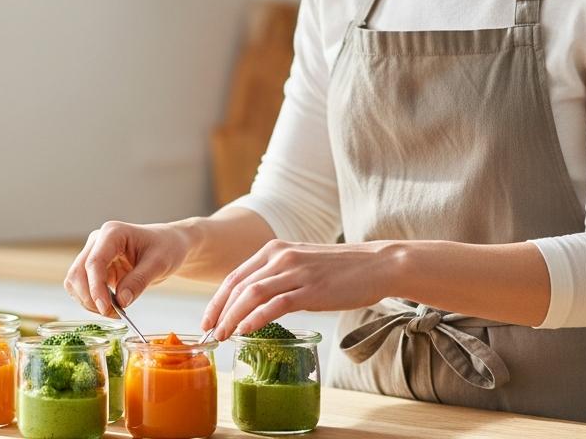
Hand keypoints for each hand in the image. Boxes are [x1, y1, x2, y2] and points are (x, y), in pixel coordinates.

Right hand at [64, 220, 194, 316]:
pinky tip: (109, 306)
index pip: (94, 262)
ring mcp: (93, 254)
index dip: (96, 288)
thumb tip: (121, 301)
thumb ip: (139, 281)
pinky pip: (82, 287)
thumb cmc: (166, 248)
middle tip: (113, 314)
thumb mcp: (159, 264)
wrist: (168, 245)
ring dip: (88, 301)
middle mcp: (97, 241)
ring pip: (75, 282)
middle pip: (78, 273)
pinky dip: (90, 300)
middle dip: (90, 298)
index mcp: (112, 233)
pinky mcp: (94, 268)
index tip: (106, 308)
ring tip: (113, 312)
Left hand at [201, 240, 399, 338]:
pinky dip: (256, 317)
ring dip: (232, 317)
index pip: (234, 276)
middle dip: (219, 311)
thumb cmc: (341, 269)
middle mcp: (280, 256)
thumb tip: (257, 303)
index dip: (217, 299)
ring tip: (223, 335)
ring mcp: (295, 271)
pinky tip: (246, 330)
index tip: (209, 319)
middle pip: (237, 285)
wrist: (377, 264)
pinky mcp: (310, 289)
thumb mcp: (301, 265)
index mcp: (274, 249)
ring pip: (251, 294)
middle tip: (210, 332)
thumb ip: (278, 277)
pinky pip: (276, 304)